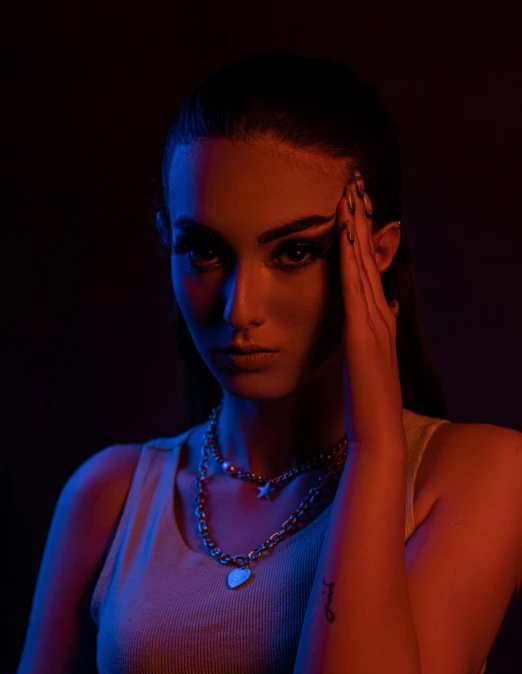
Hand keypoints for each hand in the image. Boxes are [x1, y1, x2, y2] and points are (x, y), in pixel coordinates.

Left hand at [337, 168, 406, 453]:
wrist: (377, 433)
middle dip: (363, 221)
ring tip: (351, 195)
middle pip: (369, 260)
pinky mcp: (362, 337)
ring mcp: (373, 325)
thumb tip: (386, 304)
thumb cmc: (370, 402)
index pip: (369, 271)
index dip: (364, 238)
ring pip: (363, 267)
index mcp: (379, 321)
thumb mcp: (372, 358)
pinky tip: (344, 236)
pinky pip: (354, 290)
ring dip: (357, 231)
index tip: (355, 207)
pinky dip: (351, 261)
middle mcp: (379, 317)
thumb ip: (378, 330)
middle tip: (355, 184)